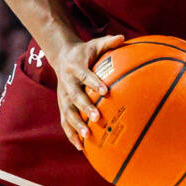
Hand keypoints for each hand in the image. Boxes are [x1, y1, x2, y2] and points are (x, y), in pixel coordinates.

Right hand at [52, 34, 127, 148]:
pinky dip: (71, 135)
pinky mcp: (62, 106)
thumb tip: (123, 37)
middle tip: (97, 118)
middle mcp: (67, 84)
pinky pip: (65, 122)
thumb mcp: (95, 44)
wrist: (62, 57)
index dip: (94, 83)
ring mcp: (63, 97)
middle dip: (85, 108)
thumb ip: (108, 42)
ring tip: (87, 136)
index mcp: (75, 68)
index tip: (106, 91)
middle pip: (75, 98)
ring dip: (76, 125)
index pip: (85, 76)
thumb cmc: (85, 52)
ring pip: (67, 113)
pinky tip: (81, 147)